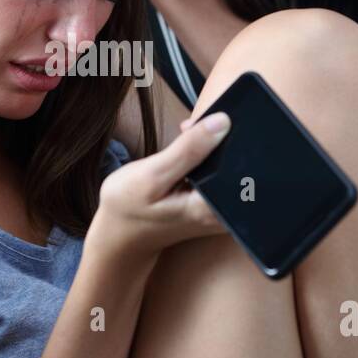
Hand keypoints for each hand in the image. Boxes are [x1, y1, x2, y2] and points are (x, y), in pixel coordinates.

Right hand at [94, 111, 231, 260]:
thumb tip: (223, 122)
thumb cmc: (128, 209)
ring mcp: (218, 210)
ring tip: (186, 138)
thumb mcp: (152, 175)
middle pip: (238, 165)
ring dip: (209, 148)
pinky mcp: (210, 205)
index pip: (240, 163)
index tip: (205, 122)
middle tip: (189, 130)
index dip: (226, 135)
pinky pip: (218, 175)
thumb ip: (188, 150)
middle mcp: (223, 213)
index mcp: (212, 208)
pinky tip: (186, 152)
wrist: (117, 235)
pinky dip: (204, 158)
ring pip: (228, 168)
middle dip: (217, 139)